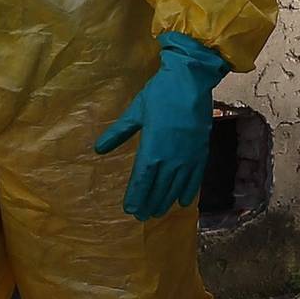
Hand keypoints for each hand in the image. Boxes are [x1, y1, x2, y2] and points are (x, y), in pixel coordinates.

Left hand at [94, 32, 230, 219]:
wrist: (190, 82)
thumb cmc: (159, 95)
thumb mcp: (135, 113)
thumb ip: (118, 133)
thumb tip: (98, 149)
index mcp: (152, 148)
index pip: (142, 179)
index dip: (136, 196)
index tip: (130, 209)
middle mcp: (171, 157)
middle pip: (159, 186)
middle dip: (150, 202)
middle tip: (142, 216)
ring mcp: (188, 155)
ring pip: (177, 185)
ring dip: (167, 200)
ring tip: (158, 213)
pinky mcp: (201, 151)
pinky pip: (196, 176)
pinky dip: (190, 190)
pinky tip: (184, 202)